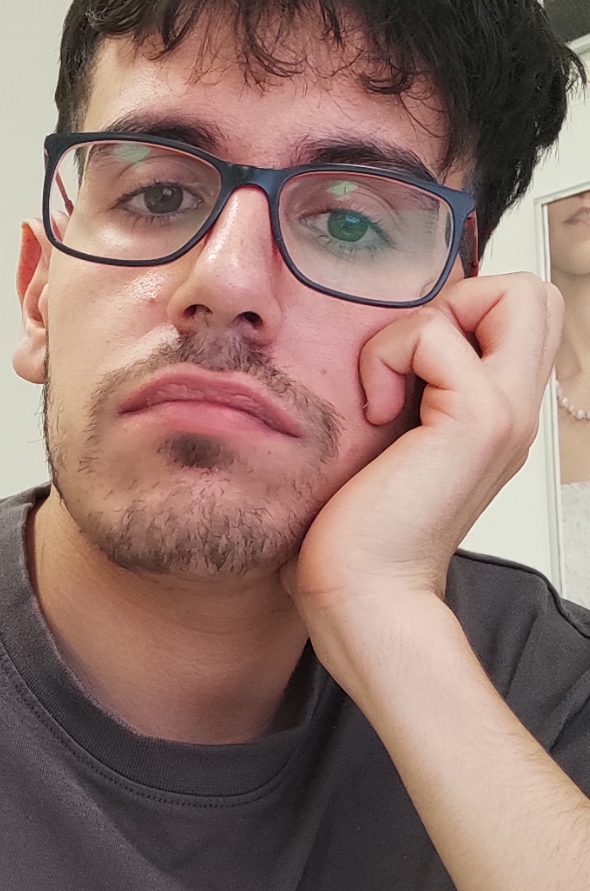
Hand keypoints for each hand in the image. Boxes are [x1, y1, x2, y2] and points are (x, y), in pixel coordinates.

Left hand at [283, 272, 562, 675]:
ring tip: (389, 391)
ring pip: (509, 294)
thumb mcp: (391, 440)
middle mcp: (517, 410)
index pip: (521, 312)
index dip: (463, 308)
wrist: (362, 595)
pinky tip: (376, 412)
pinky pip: (435, 333)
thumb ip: (409, 388)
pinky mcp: (478, 420)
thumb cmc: (359, 533)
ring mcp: (508, 413)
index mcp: (499, 412)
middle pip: (531, 294)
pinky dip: (388, 356)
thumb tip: (380, 340)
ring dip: (421, 327)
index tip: (407, 364)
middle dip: (461, 299)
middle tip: (411, 361)